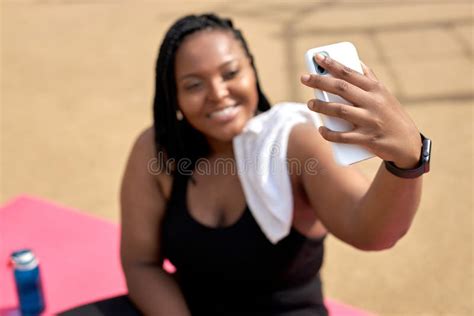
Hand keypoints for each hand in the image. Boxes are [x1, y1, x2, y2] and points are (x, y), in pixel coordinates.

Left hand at [301, 54, 421, 168]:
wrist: (408, 143)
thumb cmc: (391, 115)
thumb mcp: (384, 94)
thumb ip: (369, 79)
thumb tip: (356, 61)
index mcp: (375, 89)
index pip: (350, 73)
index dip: (332, 64)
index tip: (317, 57)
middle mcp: (373, 102)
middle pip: (341, 88)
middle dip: (319, 82)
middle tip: (303, 78)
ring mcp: (370, 120)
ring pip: (340, 110)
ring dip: (321, 106)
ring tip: (310, 104)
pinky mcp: (367, 139)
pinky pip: (343, 136)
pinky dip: (329, 133)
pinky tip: (321, 129)